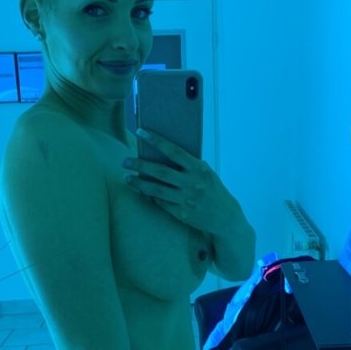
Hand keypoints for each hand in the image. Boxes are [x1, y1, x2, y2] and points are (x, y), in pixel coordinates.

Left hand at [122, 129, 236, 234]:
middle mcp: (192, 183)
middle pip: (160, 171)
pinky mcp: (182, 213)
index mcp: (199, 168)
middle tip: (125, 161)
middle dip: (140, 165)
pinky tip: (141, 191)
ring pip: (156, 190)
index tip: (141, 132)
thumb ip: (189, 165)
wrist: (225, 217)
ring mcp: (186, 199)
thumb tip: (165, 154)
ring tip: (126, 178)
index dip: (156, 140)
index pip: (174, 151)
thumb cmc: (213, 190)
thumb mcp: (206, 173)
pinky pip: (161, 203)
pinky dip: (150, 196)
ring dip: (139, 183)